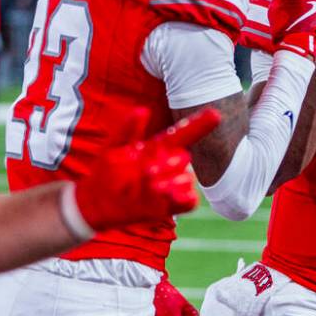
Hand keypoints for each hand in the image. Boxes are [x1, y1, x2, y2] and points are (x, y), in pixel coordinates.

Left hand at [73, 109, 218, 232]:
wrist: (99, 201)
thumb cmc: (108, 170)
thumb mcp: (114, 147)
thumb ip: (128, 129)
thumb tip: (141, 109)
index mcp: (159, 148)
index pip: (183, 133)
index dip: (199, 124)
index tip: (216, 114)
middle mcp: (169, 165)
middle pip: (183, 158)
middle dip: (168, 163)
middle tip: (146, 170)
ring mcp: (172, 185)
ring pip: (186, 180)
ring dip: (171, 182)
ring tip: (150, 186)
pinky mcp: (171, 205)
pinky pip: (189, 202)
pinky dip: (185, 199)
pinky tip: (170, 197)